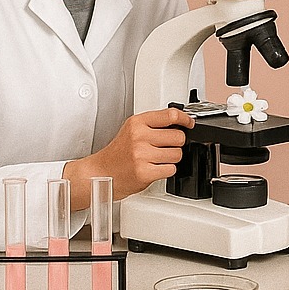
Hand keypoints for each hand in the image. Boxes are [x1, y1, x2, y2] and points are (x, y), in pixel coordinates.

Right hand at [63, 107, 194, 207]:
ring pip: (177, 154)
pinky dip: (166, 171)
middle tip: (165, 147)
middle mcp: (139, 137)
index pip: (171, 115)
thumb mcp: (132, 130)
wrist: (99, 174)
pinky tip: (155, 169)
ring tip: (158, 159)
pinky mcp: (144, 173)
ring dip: (172, 159)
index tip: (189, 123)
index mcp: (138, 123)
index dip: (185, 119)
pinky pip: (171, 170)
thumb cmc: (117, 153)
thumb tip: (180, 122)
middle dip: (176, 144)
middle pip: (179, 137)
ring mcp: (141, 155)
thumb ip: (154, 124)